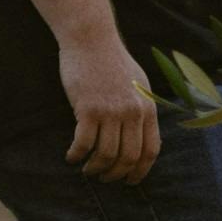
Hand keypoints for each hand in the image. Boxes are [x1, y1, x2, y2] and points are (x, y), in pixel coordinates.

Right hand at [59, 31, 160, 182]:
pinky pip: (83, 143)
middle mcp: (132, 112)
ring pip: (106, 154)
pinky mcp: (88, 108)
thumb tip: (143, 135)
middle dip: (116, 174)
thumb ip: (142, 108)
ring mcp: (111, 111)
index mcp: (147, 108)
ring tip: (87, 169)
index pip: (150, 150)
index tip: (129, 181)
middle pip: (128, 158)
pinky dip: (76, 155)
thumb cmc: (112, 61)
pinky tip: (71, 157)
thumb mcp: (138, 84)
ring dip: (95, 168)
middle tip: (104, 178)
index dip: (140, 171)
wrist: (91, 39)